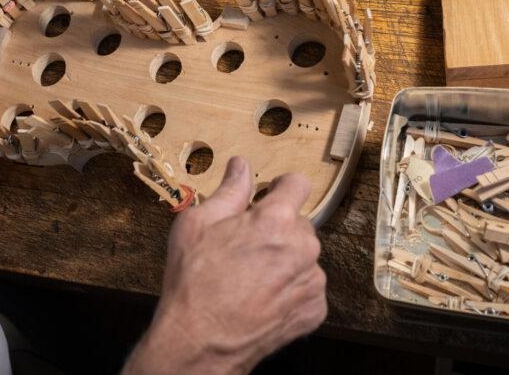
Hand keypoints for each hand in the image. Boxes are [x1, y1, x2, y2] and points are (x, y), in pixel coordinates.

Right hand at [125, 157, 326, 374]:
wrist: (200, 341)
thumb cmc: (194, 283)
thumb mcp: (198, 224)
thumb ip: (229, 190)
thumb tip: (241, 166)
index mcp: (277, 220)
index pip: (297, 184)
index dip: (280, 186)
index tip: (270, 194)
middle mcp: (303, 247)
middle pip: (298, 223)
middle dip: (277, 228)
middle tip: (246, 245)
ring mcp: (312, 281)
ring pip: (304, 256)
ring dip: (285, 260)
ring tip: (252, 276)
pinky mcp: (314, 309)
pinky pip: (307, 287)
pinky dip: (290, 290)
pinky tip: (263, 297)